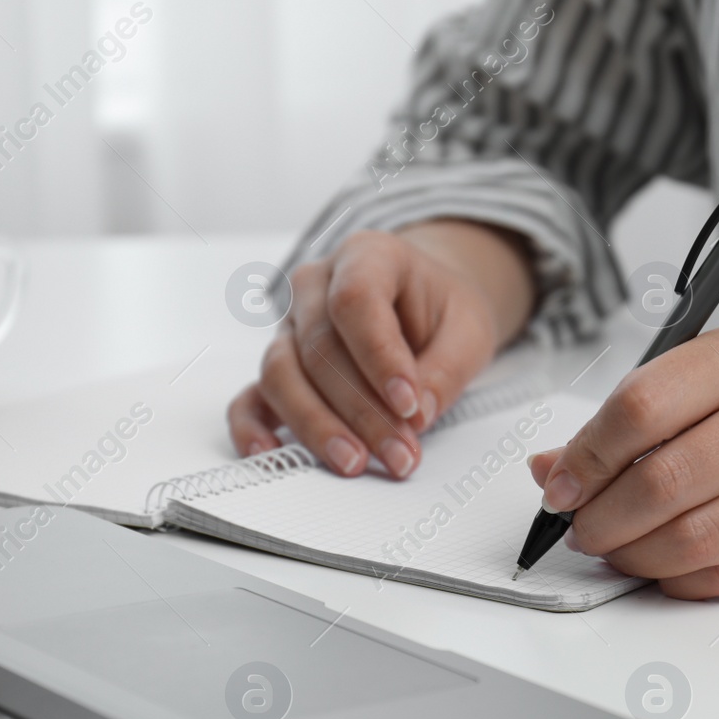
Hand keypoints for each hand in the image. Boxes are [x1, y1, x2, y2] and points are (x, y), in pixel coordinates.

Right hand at [227, 222, 533, 477]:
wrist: (423, 305)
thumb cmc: (441, 310)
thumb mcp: (469, 330)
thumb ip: (447, 370)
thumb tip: (418, 414)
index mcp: (367, 256)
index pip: (355, 300)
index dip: (379, 357)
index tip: (409, 403)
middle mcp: (316, 286)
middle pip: (319, 348)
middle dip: (360, 411)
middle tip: (399, 452)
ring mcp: (290, 326)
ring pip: (281, 375)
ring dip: (317, 426)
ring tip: (356, 463)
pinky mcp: (279, 367)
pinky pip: (250, 396)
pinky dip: (252, 428)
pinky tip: (270, 454)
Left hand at [528, 326, 718, 597]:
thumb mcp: (711, 385)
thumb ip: (629, 422)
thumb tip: (549, 468)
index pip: (640, 407)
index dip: (587, 457)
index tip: (562, 486)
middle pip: (664, 480)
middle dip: (604, 518)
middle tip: (583, 530)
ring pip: (698, 536)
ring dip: (638, 556)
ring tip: (619, 551)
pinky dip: (683, 580)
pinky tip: (666, 568)